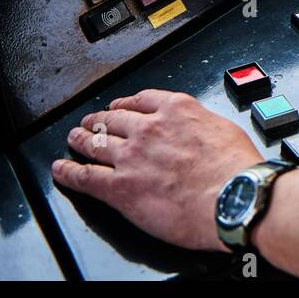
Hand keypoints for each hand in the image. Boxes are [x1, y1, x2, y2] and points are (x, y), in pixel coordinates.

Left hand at [52, 89, 261, 251]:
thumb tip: (201, 133)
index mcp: (177, 111)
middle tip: (92, 121)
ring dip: (81, 140)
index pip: (142, 100)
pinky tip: (62, 170)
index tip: (121, 106)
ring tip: (74, 139)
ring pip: (96, 142)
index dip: (126, 103)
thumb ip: (203, 127)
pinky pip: (85, 176)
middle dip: (100, 119)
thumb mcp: (224, 130)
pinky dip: (69, 172)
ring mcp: (132, 156)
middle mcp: (150, 128)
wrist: (233, 197)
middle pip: (114, 119)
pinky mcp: (121, 186)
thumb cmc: (236, 170)